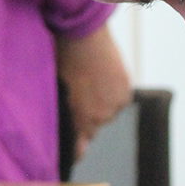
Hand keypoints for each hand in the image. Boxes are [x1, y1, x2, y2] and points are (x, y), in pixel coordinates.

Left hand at [56, 25, 132, 161]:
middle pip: (94, 128)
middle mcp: (100, 117)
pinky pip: (119, 101)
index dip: (76, 148)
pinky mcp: (126, 92)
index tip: (73, 149)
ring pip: (108, 114)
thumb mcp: (57, 90)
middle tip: (80, 97)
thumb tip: (70, 138)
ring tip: (92, 83)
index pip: (79, 149)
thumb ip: (63, 116)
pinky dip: (113, 93)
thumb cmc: (63, 60)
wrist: (83, 35)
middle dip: (88, 119)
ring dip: (102, 105)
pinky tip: (103, 78)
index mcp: (79, 119)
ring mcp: (115, 105)